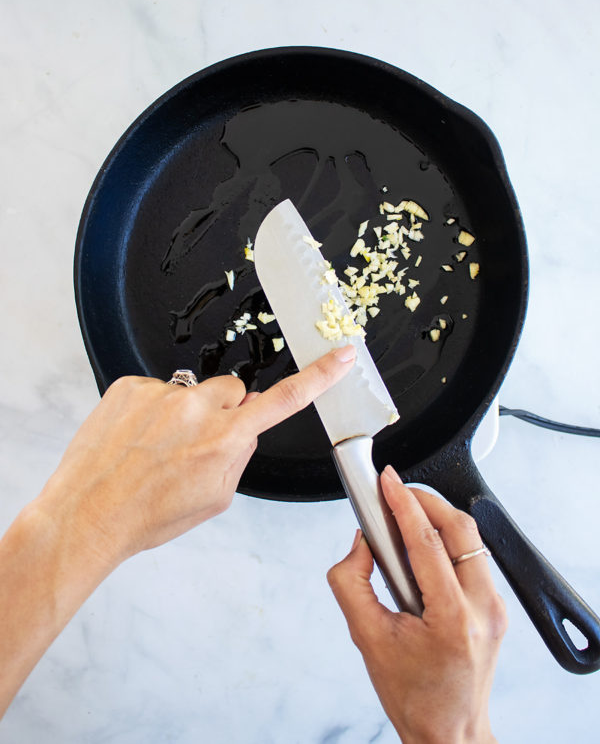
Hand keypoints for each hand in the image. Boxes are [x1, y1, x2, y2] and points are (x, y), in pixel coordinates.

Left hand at [0, 344, 355, 717]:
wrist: (88, 514)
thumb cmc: (149, 516)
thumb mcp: (214, 499)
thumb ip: (239, 456)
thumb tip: (245, 428)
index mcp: (224, 440)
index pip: (285, 400)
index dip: (319, 376)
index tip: (341, 354)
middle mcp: (197, 409)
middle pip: (232, 391)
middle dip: (224, 410)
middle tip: (195, 443)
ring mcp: (161, 393)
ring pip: (191, 392)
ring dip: (182, 413)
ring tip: (154, 449)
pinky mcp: (130, 385)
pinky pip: (156, 390)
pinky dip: (151, 411)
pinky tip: (134, 440)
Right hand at [327, 466, 506, 743]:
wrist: (447, 730)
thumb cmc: (410, 692)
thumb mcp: (365, 637)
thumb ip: (351, 582)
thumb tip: (361, 542)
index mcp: (451, 619)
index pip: (427, 542)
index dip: (403, 503)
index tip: (387, 480)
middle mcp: (482, 609)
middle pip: (459, 528)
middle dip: (424, 500)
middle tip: (394, 492)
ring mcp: (494, 607)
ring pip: (469, 539)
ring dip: (435, 519)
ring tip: (403, 518)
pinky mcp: (496, 606)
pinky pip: (472, 556)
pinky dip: (445, 541)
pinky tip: (421, 547)